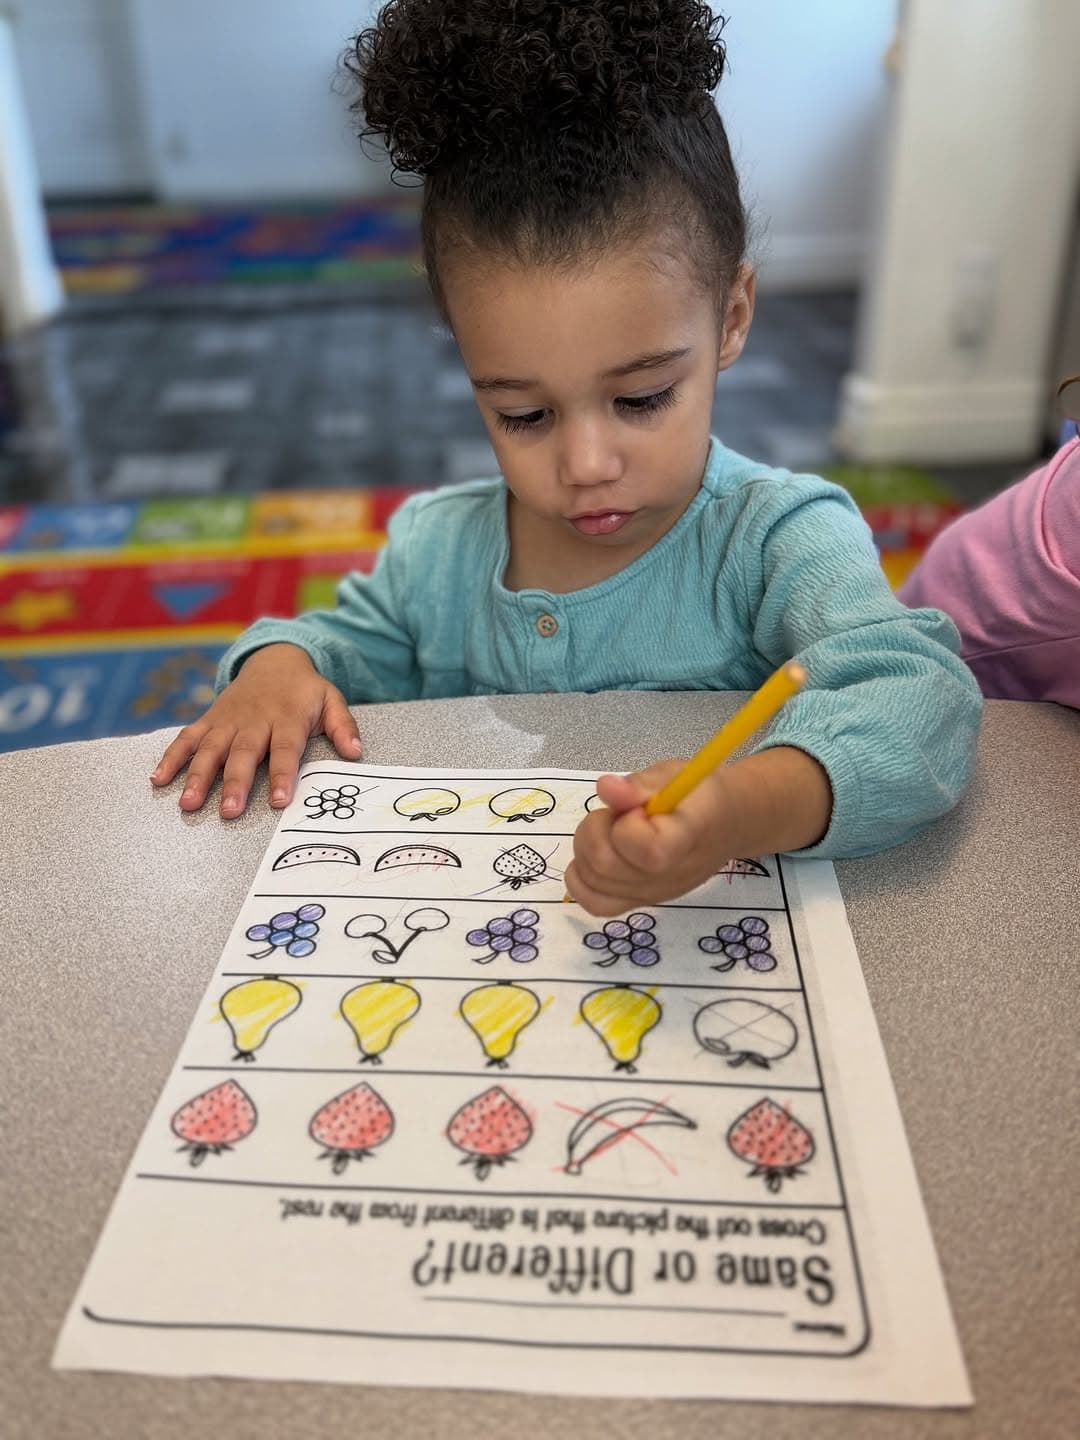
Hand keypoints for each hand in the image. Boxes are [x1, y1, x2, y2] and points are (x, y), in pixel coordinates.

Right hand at [150, 644, 360, 816]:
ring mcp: (227, 721)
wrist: (273, 659)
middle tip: (228, 811)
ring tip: (187, 803)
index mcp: (286, 718)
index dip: (282, 774)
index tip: (278, 800)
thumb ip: (343, 726)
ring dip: (197, 776)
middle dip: (234, 783)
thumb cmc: (304, 690)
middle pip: (243, 753)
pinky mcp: (209, 720)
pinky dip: (171, 757)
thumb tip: (356, 752)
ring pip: (210, 749)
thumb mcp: (331, 700)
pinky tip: (158, 780)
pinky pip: (187, 738)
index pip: (285, 750)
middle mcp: (254, 720)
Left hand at [565, 748, 831, 915]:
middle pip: (605, 866)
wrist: (725, 823)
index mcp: (683, 843)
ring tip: (611, 831)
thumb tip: (605, 788)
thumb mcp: (674, 776)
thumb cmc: (698, 794)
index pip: (644, 850)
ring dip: (587, 848)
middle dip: (596, 829)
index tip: (639, 808)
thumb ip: (639, 785)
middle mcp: (667, 878)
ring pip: (592, 881)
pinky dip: (582, 879)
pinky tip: (594, 855)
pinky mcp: (638, 900)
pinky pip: (595, 903)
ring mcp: (652, 895)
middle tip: (618, 814)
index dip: (628, 825)